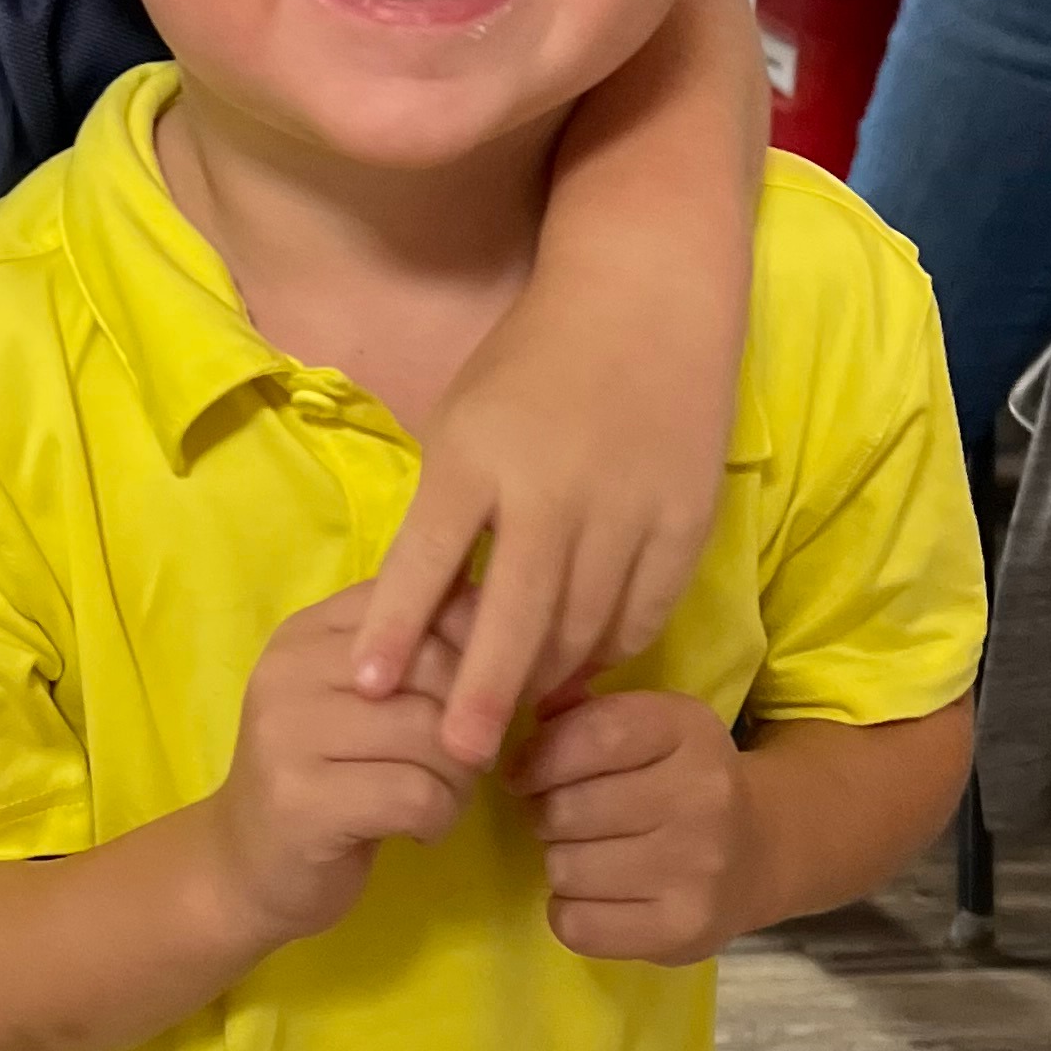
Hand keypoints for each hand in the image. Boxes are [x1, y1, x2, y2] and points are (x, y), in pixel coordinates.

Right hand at [206, 584, 475, 947]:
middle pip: (437, 668)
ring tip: (441, 798)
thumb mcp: (361, 702)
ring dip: (461, 779)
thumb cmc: (327, 779)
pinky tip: (420, 829)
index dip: (478, 649)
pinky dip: (439, 819)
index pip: (422, 601)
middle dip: (473, 723)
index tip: (482, 697)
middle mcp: (290, 668)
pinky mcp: (300, 798)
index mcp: (309, 631)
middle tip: (466, 763)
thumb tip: (521, 624)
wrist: (245, 870)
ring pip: (433, 734)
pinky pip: (417, 795)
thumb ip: (418, 656)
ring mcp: (286, 732)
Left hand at [355, 303, 740, 766]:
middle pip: (515, 612)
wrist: (648, 295)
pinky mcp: (684, 519)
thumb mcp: (463, 421)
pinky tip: (579, 674)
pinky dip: (608, 650)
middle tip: (458, 755)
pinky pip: (642, 611)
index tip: (366, 688)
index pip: (426, 556)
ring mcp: (626, 506)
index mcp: (478, 454)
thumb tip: (424, 613)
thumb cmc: (532, 361)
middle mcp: (552, 487)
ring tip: (514, 720)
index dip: (394, 627)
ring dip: (547, 678)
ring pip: (584, 623)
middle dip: (483, 692)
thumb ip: (446, 511)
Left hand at [517, 688, 762, 965]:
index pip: (595, 735)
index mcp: (688, 730)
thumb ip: (581, 714)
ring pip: (565, 869)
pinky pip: (576, 924)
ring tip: (588, 854)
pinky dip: (571, 912)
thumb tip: (516, 706)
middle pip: (566, 809)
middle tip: (562, 819)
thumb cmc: (678, 779)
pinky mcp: (682, 929)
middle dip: (545, 815)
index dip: (540, 758)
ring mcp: (697, 869)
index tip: (524, 774)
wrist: (759, 851)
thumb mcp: (647, 726)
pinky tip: (599, 895)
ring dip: (560, 863)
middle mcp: (703, 797)